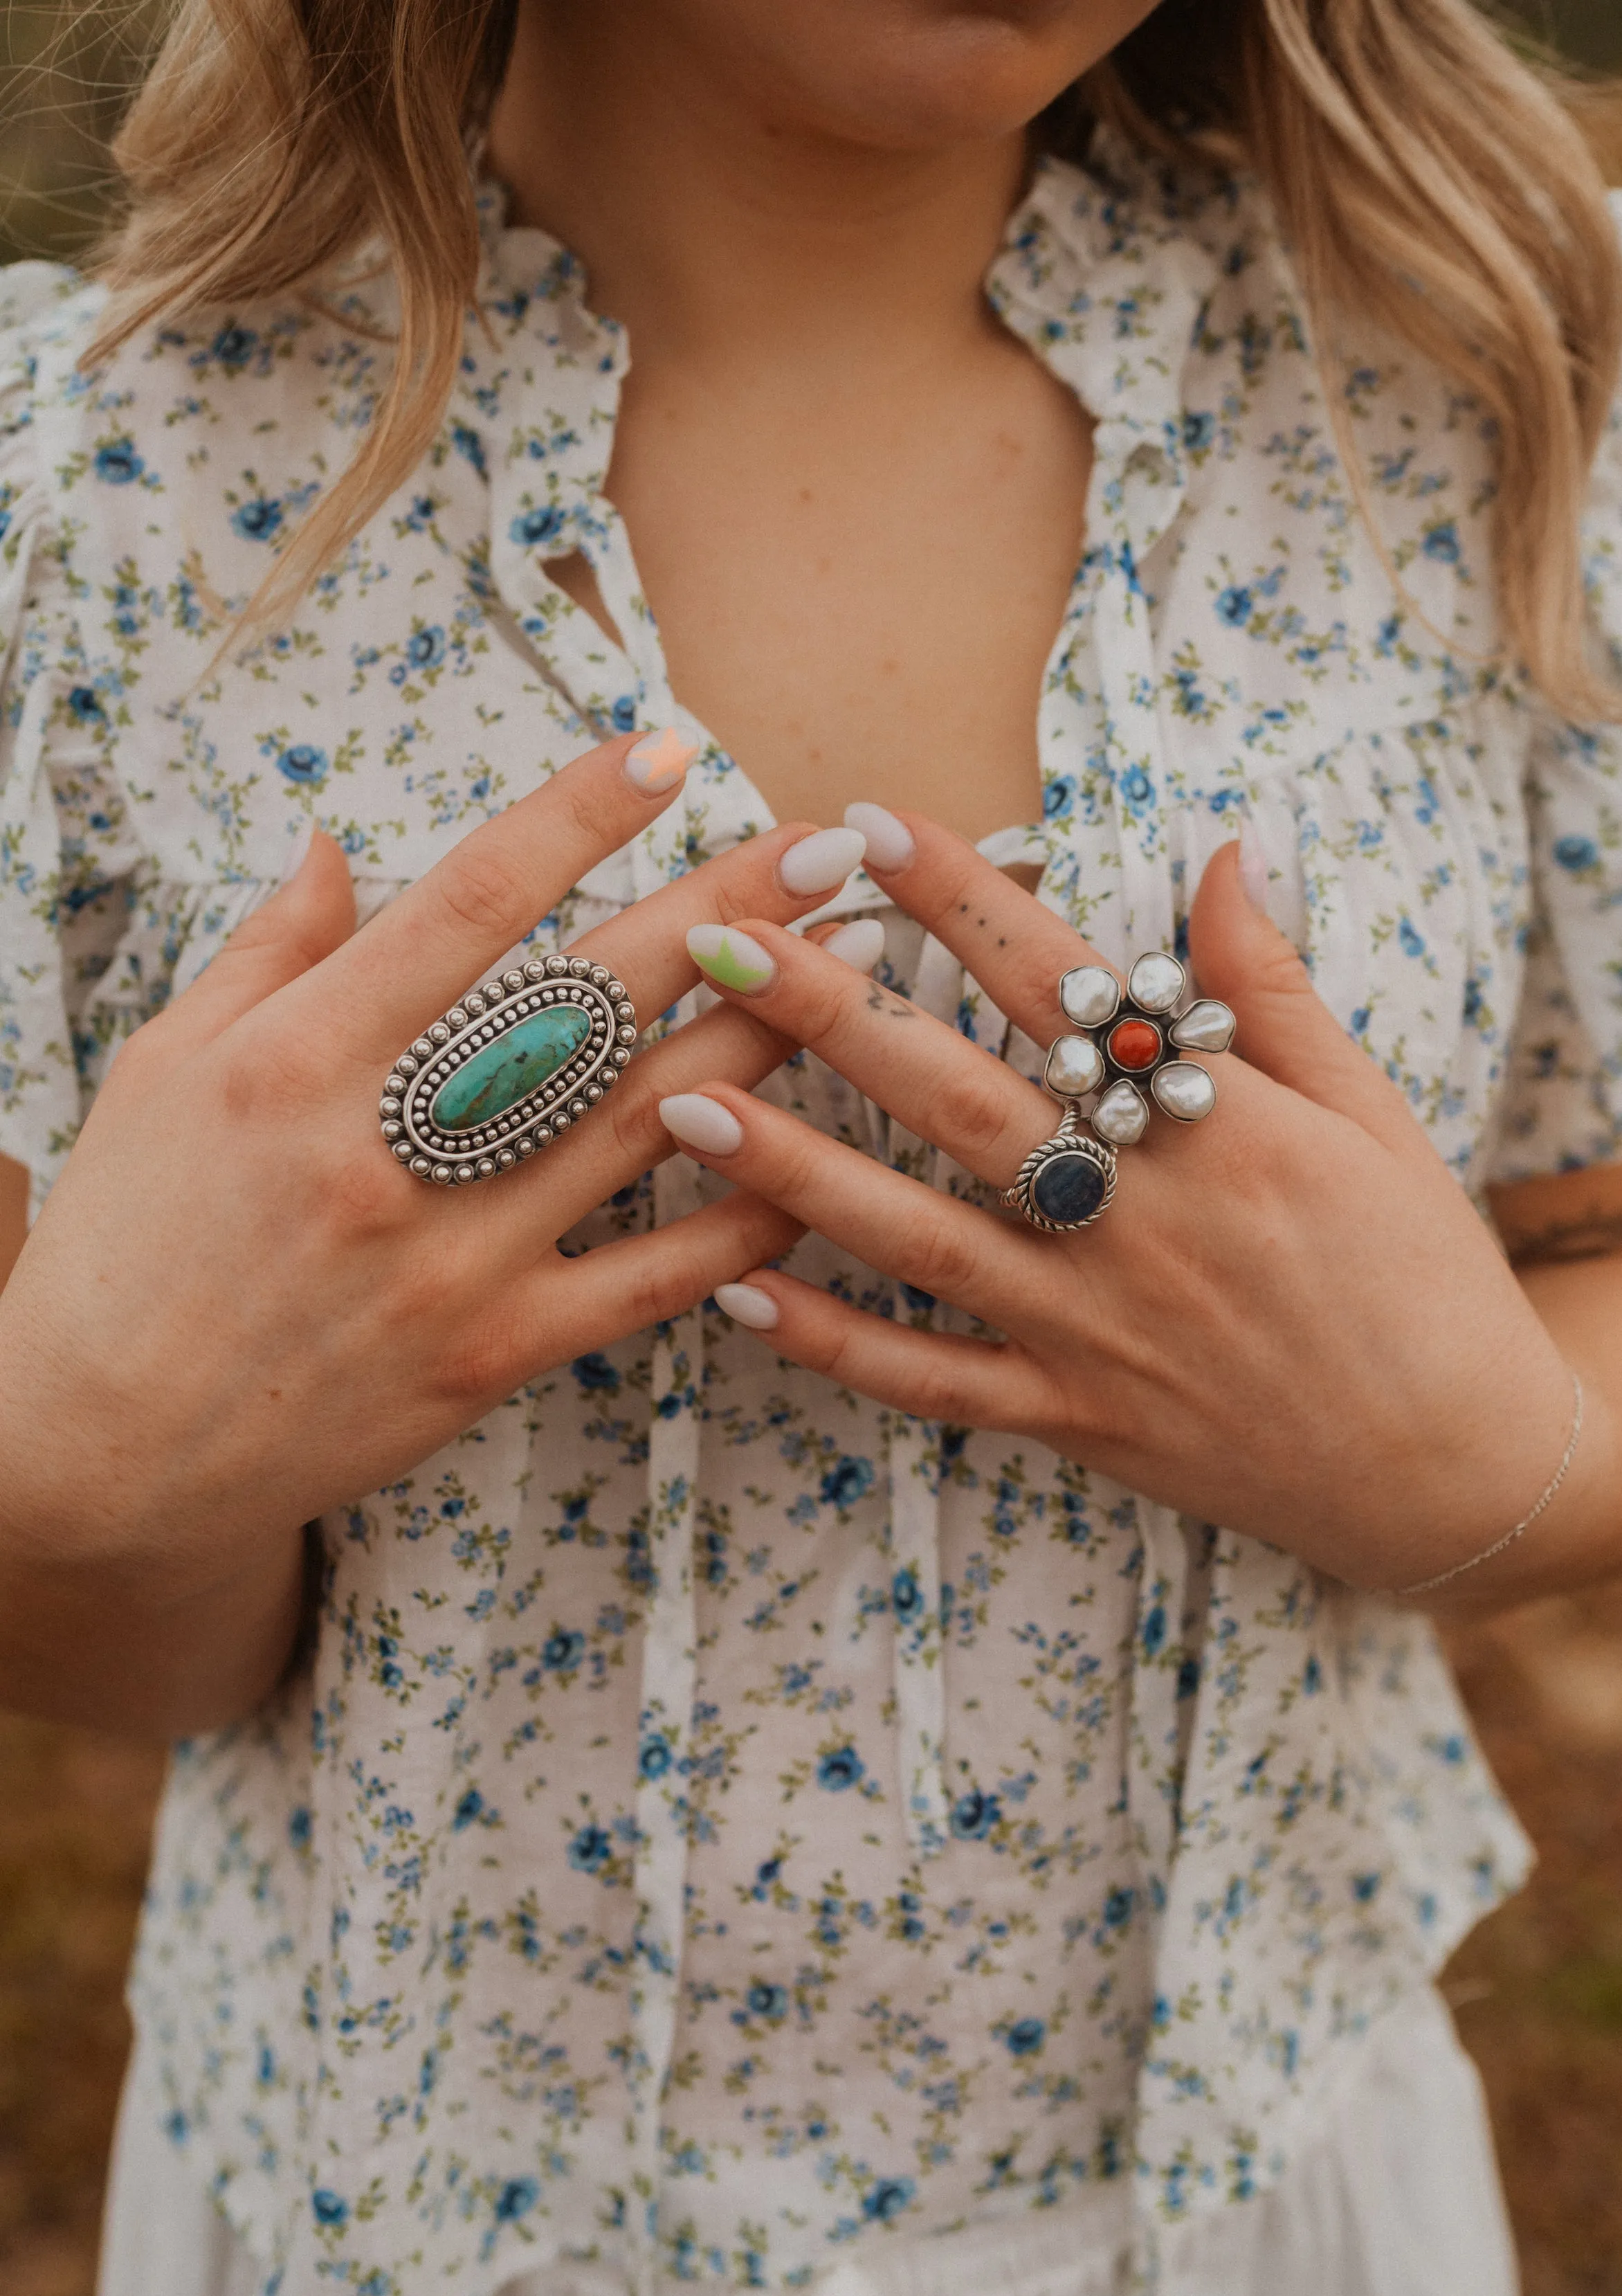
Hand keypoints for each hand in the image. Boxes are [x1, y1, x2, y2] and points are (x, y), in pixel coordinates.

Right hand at [0, 736, 867, 1725]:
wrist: (101, 1453)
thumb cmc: (130, 1245)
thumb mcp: (162, 1071)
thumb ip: (267, 953)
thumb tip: (334, 844)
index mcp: (297, 1058)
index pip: (463, 904)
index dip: (575, 816)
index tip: (665, 748)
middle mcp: (385, 1150)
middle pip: (588, 1002)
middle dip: (722, 912)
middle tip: (828, 842)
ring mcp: (449, 1260)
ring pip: (641, 1126)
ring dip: (763, 1038)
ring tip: (856, 967)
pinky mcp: (489, 1355)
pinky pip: (644, 1281)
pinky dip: (736, 1224)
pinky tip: (819, 1163)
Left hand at [658, 810, 1617, 1602]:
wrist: (1459, 1473)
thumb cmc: (1422, 1279)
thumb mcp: (1374, 1117)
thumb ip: (1275, 990)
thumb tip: (1220, 854)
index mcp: (1221, 1130)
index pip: (1068, 987)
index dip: (963, 898)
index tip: (868, 825)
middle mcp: (1144, 1222)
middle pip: (962, 1100)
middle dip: (833, 1015)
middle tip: (720, 943)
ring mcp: (1097, 1332)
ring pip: (920, 1241)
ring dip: (794, 1173)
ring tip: (681, 1104)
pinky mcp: (1074, 1422)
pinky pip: (934, 1385)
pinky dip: (834, 1346)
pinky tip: (735, 1297)